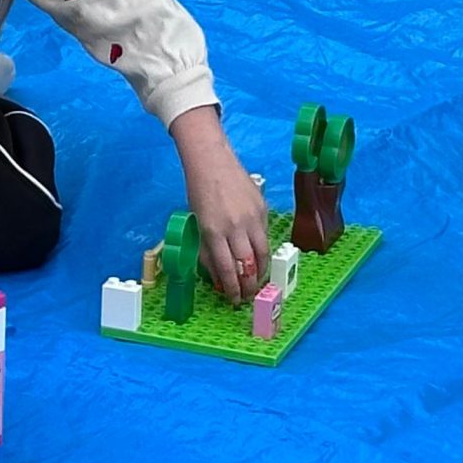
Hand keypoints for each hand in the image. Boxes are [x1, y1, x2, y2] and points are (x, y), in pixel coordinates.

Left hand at [169, 106, 270, 301]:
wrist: (212, 162)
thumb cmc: (199, 193)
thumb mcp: (196, 225)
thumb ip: (206, 251)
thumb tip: (218, 277)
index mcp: (213, 231)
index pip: (228, 268)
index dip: (233, 288)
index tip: (234, 300)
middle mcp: (235, 226)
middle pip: (248, 265)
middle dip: (250, 285)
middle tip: (249, 296)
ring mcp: (252, 217)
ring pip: (263, 253)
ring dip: (261, 271)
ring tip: (257, 282)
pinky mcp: (263, 209)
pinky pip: (265, 236)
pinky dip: (263, 250)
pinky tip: (259, 258)